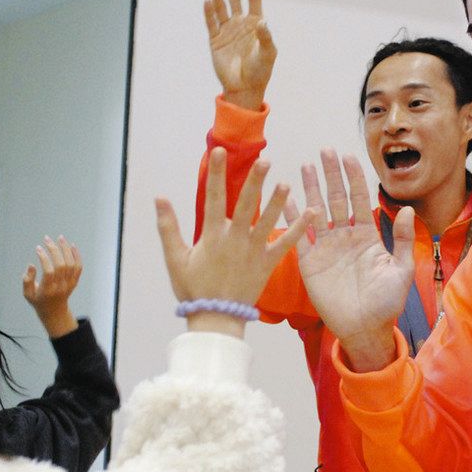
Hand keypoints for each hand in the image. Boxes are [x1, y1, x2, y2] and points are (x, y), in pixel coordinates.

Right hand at [23, 235, 81, 338]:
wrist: (55, 311)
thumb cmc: (38, 300)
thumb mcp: (28, 294)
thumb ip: (27, 280)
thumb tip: (31, 265)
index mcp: (48, 290)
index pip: (49, 271)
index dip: (44, 258)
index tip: (38, 248)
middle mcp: (60, 286)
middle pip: (61, 265)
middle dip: (54, 250)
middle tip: (47, 238)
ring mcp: (69, 284)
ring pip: (71, 264)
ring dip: (66, 249)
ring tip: (60, 238)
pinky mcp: (75, 281)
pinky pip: (79, 267)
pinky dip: (77, 255)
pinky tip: (71, 245)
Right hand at [156, 147, 312, 336]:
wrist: (216, 319)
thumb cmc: (193, 288)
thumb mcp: (175, 258)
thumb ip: (168, 227)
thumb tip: (159, 197)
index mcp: (212, 236)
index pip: (212, 198)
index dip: (216, 174)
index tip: (220, 152)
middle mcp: (235, 240)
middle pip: (246, 205)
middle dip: (254, 182)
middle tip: (264, 161)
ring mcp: (253, 252)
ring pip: (267, 221)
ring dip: (278, 202)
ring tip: (287, 183)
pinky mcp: (268, 263)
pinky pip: (286, 244)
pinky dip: (299, 229)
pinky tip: (312, 213)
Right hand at [204, 0, 275, 110]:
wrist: (245, 88)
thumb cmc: (261, 71)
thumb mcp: (268, 53)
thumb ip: (265, 37)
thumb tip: (263, 22)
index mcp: (256, 23)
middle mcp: (241, 23)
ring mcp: (227, 30)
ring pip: (221, 7)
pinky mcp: (215, 40)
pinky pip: (211, 22)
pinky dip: (209, 11)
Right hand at [282, 149, 413, 370]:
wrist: (364, 329)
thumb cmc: (386, 303)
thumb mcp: (401, 270)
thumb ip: (405, 240)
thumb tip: (409, 210)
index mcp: (367, 235)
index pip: (360, 199)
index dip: (354, 178)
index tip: (349, 156)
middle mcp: (345, 236)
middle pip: (337, 198)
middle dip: (331, 174)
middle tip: (325, 150)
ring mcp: (326, 247)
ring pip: (316, 210)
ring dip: (311, 189)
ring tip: (305, 165)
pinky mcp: (309, 261)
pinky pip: (300, 235)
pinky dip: (294, 217)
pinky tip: (287, 198)